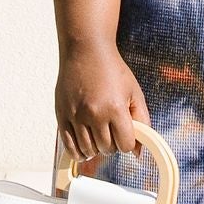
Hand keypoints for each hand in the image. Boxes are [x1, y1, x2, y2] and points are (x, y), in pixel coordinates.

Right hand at [55, 42, 150, 170]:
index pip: (125, 145)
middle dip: (112, 145)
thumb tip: (138, 151)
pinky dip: (78, 153)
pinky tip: (84, 150)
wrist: (86, 50)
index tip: (125, 135)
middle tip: (112, 132)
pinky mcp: (62, 115)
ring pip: (88, 150)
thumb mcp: (134, 92)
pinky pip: (69, 146)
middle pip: (107, 149)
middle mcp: (94, 113)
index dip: (128, 143)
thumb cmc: (111, 69)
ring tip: (99, 137)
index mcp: (115, 108)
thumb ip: (141, 121)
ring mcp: (76, 115)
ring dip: (96, 149)